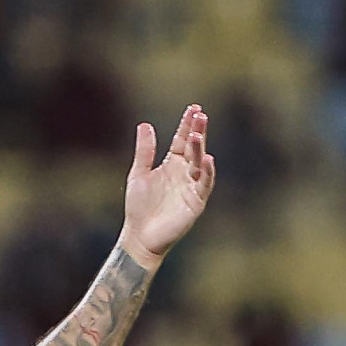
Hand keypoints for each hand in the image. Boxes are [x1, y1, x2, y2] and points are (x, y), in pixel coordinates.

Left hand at [120, 104, 214, 265]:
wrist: (139, 237)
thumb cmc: (139, 207)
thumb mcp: (139, 174)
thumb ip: (145, 151)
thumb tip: (144, 125)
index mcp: (172, 164)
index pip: (182, 140)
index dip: (188, 124)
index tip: (194, 108)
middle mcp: (184, 173)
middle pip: (194, 148)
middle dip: (198, 131)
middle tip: (200, 115)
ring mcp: (191, 187)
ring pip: (199, 163)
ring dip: (200, 149)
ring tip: (197, 135)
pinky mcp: (196, 202)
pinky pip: (204, 185)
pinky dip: (206, 172)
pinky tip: (206, 159)